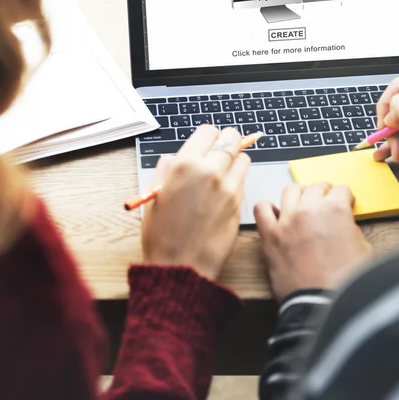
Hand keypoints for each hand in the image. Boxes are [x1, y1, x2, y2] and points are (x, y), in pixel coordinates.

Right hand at [142, 125, 250, 279]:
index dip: (207, 137)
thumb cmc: (161, 235)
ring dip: (235, 159)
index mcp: (185, 165)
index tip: (206, 143)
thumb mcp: (154, 196)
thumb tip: (174, 158)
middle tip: (220, 150)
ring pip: (243, 157)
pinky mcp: (240, 202)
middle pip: (231, 139)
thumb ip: (166, 170)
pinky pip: (244, 179)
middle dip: (226, 141)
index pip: (208, 131)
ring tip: (223, 171)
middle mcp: (210, 171)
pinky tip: (225, 190)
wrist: (181, 267)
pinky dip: (238, 179)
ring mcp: (229, 187)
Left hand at [254, 183, 371, 300]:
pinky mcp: (270, 236)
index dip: (345, 198)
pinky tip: (276, 216)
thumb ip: (351, 228)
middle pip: (316, 187)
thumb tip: (344, 224)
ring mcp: (287, 220)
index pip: (341, 190)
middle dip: (324, 193)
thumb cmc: (346, 282)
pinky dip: (267, 208)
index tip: (344, 204)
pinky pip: (261, 209)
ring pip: (290, 190)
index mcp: (336, 209)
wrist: (323, 305)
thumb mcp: (364, 249)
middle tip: (326, 204)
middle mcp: (309, 209)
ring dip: (299, 194)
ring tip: (303, 205)